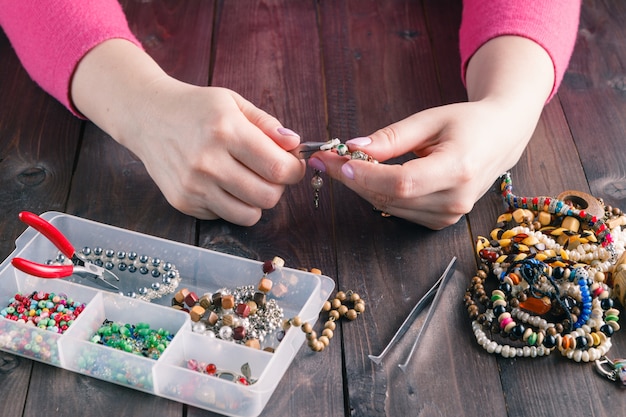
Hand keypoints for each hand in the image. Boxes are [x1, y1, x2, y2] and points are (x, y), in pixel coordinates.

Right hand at [71, 40, 304, 225]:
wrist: (145, 116)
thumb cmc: (195, 107)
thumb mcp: (233, 102)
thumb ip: (267, 124)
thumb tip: (295, 144)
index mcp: (226, 130)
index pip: (278, 169)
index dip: (294, 171)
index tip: (293, 165)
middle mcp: (208, 161)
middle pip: (268, 197)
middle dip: (278, 187)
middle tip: (270, 173)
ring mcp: (193, 186)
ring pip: (249, 215)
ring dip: (256, 201)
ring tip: (248, 180)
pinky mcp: (183, 202)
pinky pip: (225, 216)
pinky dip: (231, 204)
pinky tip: (220, 182)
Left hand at [309, 100, 532, 228]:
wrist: (501, 139)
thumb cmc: (468, 123)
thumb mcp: (430, 119)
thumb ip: (392, 137)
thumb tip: (353, 149)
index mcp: (459, 169)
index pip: (402, 183)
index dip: (367, 176)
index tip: (339, 161)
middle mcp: (456, 199)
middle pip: (390, 198)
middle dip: (353, 179)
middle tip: (327, 159)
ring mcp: (450, 216)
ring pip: (389, 207)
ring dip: (361, 188)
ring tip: (343, 164)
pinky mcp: (442, 222)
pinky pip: (399, 211)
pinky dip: (379, 194)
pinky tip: (370, 177)